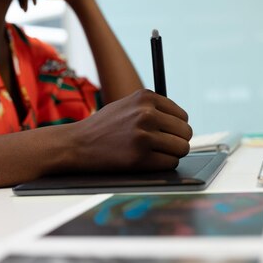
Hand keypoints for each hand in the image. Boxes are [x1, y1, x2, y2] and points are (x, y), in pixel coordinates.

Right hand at [73, 89, 191, 172]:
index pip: (182, 116)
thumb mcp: (127, 105)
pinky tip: (147, 161)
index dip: (175, 128)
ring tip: (154, 153)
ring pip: (181, 149)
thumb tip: (182, 120)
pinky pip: (170, 163)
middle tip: (160, 146)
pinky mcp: (140, 157)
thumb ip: (152, 108)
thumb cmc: (103, 126)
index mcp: (145, 97)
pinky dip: (162, 165)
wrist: (77, 143)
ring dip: (171, 154)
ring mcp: (143, 136)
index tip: (165, 134)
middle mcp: (146, 114)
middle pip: (185, 133)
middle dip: (176, 141)